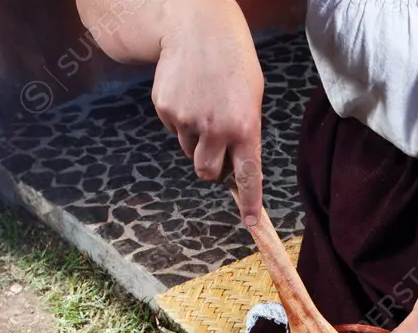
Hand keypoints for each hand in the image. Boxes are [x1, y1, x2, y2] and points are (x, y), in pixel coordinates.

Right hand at [151, 0, 264, 223]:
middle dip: (210, 167)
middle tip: (215, 144)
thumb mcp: (251, 97)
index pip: (247, 176)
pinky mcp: (166, 109)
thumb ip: (244, 133)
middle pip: (207, 173)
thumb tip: (233, 167)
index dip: (249, 202)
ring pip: (189, 150)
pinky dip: (180, 118)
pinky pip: (173, 129)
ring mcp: (188, 120)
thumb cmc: (232, 61)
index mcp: (245, 127)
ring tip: (203, 103)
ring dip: (196, 137)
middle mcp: (216, 129)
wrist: (197, 25)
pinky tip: (188, 92)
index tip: (251, 222)